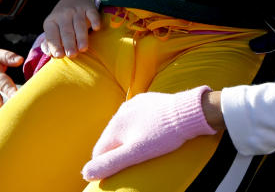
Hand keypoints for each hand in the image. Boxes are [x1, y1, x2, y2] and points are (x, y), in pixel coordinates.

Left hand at [42, 0, 100, 57]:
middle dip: (69, 43)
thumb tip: (49, 53)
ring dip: (81, 37)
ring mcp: (76, 10)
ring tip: (83, 49)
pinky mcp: (89, 7)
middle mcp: (63, 15)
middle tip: (72, 55)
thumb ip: (50, 42)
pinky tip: (96, 28)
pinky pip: (92, 13)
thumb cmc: (62, 21)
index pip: (52, 34)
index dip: (55, 45)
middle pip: (66, 31)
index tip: (58, 55)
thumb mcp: (53, 29)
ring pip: (79, 24)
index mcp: (51, 22)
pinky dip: (95, 20)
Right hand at [81, 86, 216, 180]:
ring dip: (128, 139)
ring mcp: (135, 104)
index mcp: (115, 125)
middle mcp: (121, 111)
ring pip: (124, 128)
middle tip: (133, 160)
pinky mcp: (148, 100)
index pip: (99, 151)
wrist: (189, 112)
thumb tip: (85, 173)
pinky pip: (137, 118)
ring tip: (143, 148)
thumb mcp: (135, 153)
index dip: (106, 164)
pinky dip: (140, 128)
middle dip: (117, 151)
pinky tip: (151, 133)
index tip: (118, 172)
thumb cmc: (163, 135)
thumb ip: (110, 163)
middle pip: (111, 139)